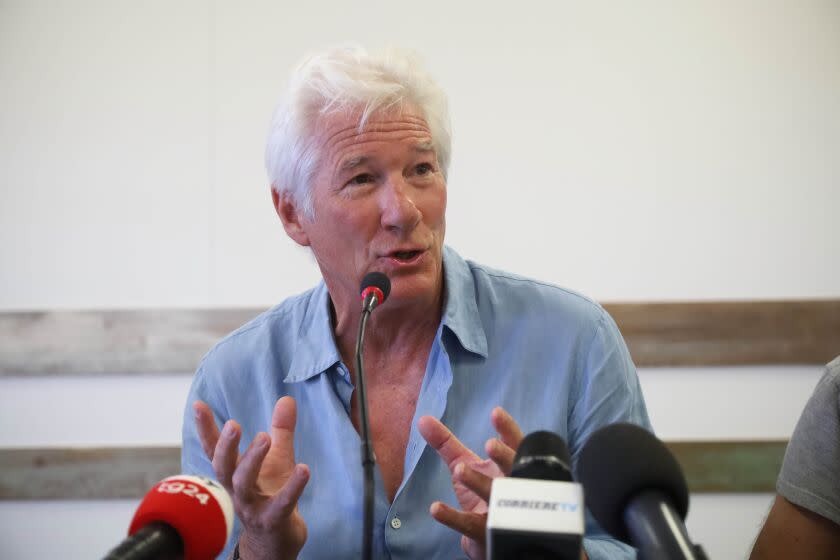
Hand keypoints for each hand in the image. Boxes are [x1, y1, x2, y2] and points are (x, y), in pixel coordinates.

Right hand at [194, 396, 309, 559]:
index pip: (215, 449)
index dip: (206, 428)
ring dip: (252, 460)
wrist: (275, 541)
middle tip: (233, 424)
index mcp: (234, 473)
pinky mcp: (273, 520)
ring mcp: (253, 507)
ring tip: (265, 437)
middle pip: (224, 467)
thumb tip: (287, 398)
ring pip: (244, 484)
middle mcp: (238, 489)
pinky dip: (292, 487)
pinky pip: (281, 504)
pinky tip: (303, 468)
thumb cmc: (271, 494)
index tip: (198, 405)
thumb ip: (281, 430)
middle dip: (226, 445)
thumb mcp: (277, 459)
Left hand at [417, 407, 524, 559]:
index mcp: (508, 466)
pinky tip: (435, 508)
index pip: (515, 445)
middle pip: (515, 471)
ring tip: (460, 470)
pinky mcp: (485, 534)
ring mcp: (501, 512)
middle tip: (490, 445)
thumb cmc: (480, 492)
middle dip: (505, 457)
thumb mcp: (464, 463)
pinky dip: (454, 517)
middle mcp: (511, 488)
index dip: (507, 430)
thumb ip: (446, 443)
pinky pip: (471, 525)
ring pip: (496, 498)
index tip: (496, 413)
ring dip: (479, 483)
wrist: (487, 538)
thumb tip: (422, 419)